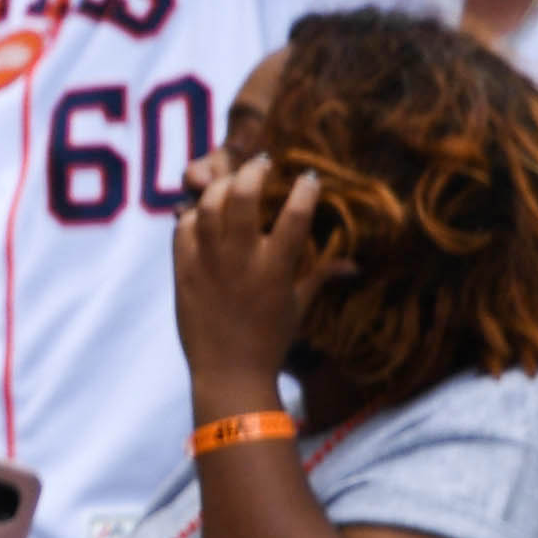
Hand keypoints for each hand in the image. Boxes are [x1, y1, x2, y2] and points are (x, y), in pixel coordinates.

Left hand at [172, 148, 329, 415]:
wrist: (228, 373)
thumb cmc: (270, 341)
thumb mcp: (299, 307)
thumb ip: (321, 276)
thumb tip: (355, 264)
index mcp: (275, 269)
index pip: (295, 216)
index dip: (305, 190)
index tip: (310, 177)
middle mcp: (241, 261)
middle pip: (242, 197)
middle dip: (253, 172)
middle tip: (262, 164)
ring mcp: (208, 263)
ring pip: (208, 205)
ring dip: (220, 186)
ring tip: (232, 180)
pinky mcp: (183, 270)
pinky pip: (183, 227)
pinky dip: (193, 213)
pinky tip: (204, 211)